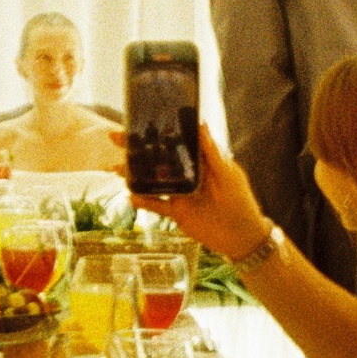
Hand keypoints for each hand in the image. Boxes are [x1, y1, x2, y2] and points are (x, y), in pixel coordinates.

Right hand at [126, 122, 268, 262]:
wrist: (242, 236)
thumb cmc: (241, 201)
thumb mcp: (228, 174)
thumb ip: (212, 152)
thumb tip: (202, 125)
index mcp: (198, 160)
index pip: (174, 142)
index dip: (156, 132)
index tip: (138, 122)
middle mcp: (186, 174)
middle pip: (157, 158)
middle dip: (135, 149)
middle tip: (114, 138)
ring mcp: (179, 193)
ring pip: (152, 180)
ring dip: (133, 174)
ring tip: (115, 168)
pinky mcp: (177, 212)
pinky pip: (156, 205)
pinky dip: (144, 201)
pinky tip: (130, 196)